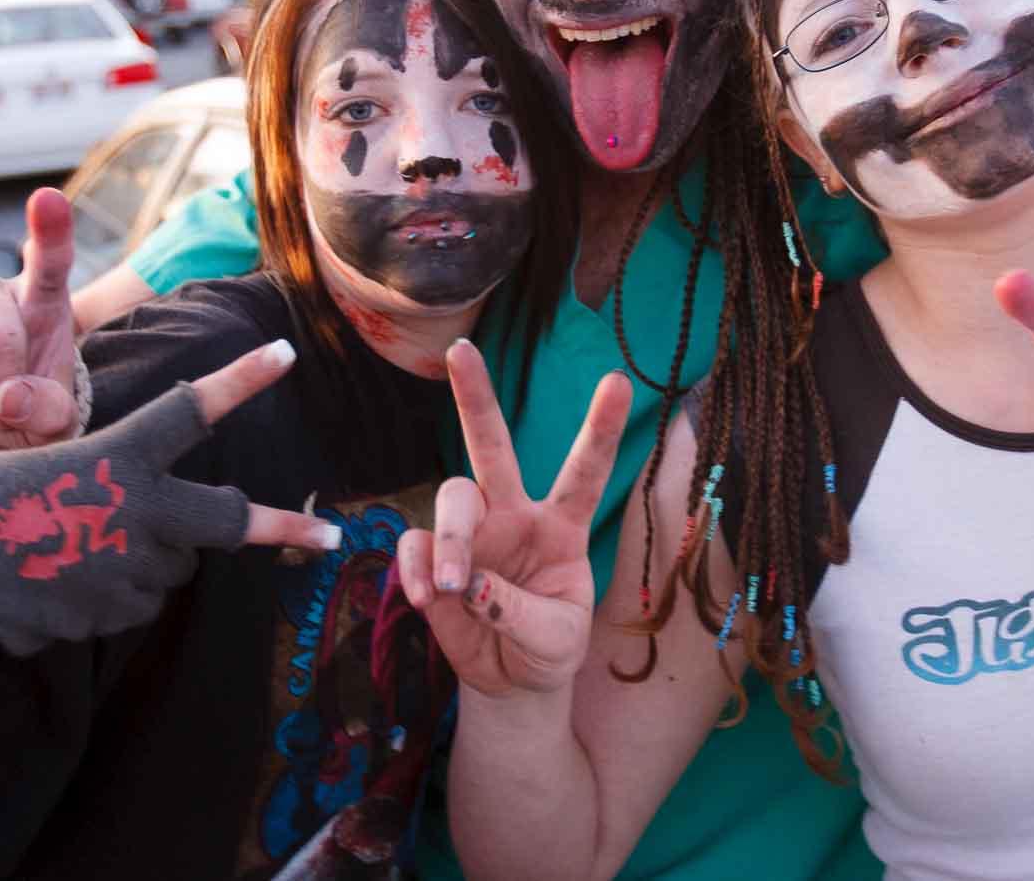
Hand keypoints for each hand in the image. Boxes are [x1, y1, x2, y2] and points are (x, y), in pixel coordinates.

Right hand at [0, 339, 338, 669]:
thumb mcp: (53, 465)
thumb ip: (118, 485)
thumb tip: (166, 529)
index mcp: (119, 454)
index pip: (192, 408)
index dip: (243, 378)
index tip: (287, 351)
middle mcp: (138, 510)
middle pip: (230, 519)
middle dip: (280, 525)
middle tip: (326, 532)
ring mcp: (129, 569)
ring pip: (174, 570)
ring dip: (149, 561)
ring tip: (79, 548)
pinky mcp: (110, 615)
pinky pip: (133, 604)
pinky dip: (110, 597)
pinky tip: (59, 582)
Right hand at [396, 340, 632, 697]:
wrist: (510, 683)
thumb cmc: (547, 650)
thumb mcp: (556, 642)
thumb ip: (519, 613)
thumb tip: (469, 585)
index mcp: (563, 527)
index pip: (584, 472)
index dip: (599, 429)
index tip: (618, 381)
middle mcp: (516, 515)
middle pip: (493, 447)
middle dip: (476, 398)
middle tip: (460, 351)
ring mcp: (473, 533)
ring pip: (452, 497)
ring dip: (449, 539)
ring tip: (449, 587)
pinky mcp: (433, 558)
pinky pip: (414, 546)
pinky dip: (414, 571)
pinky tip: (424, 600)